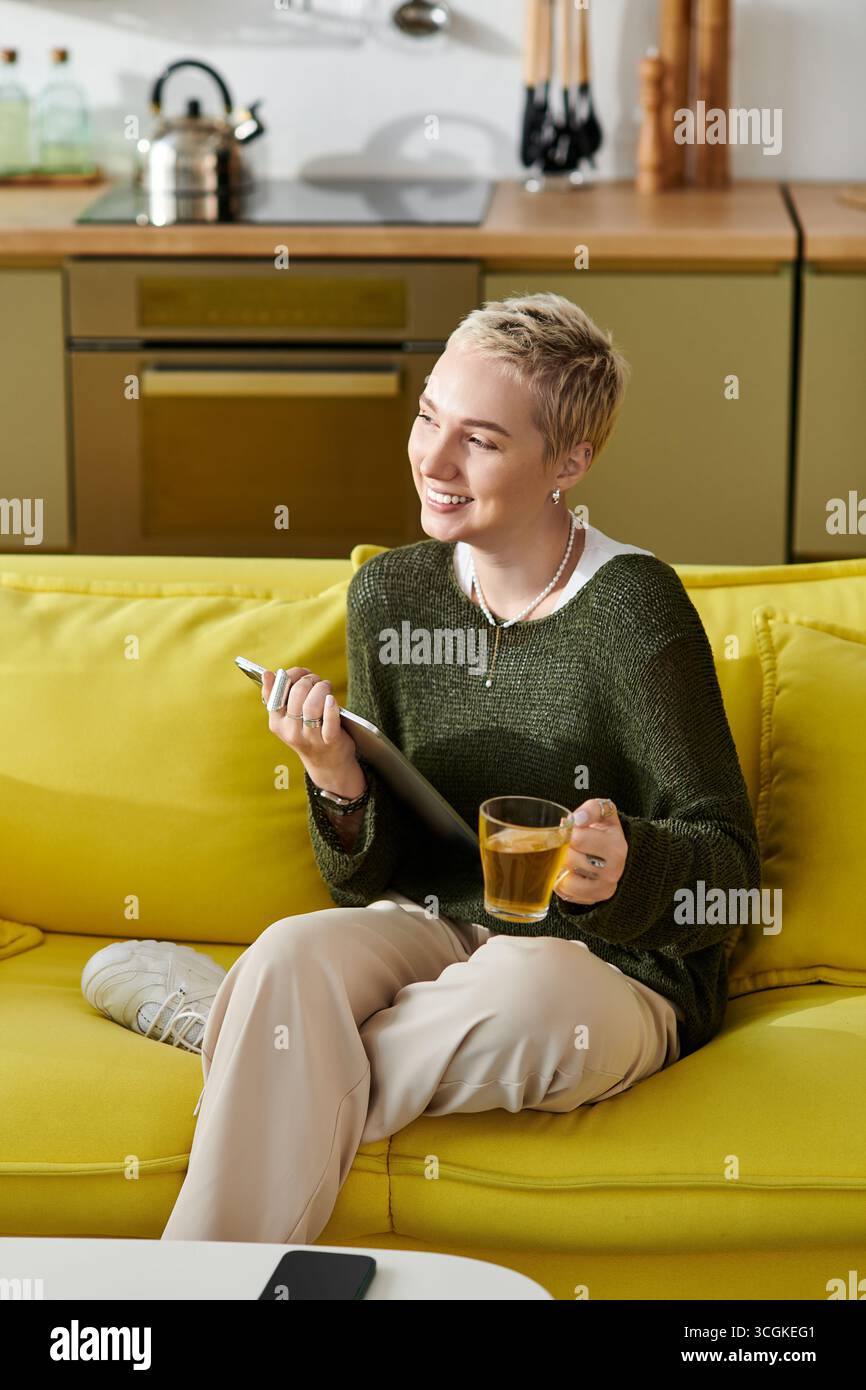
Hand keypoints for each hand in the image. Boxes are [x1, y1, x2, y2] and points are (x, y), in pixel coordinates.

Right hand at [262, 666, 360, 789]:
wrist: (327, 763)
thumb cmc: (307, 732)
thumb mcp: (288, 718)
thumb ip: (278, 696)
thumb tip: (268, 674)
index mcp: (277, 723)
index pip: (277, 692)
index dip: (290, 676)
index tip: (301, 672)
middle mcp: (291, 732)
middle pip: (297, 695)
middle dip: (309, 680)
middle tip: (317, 680)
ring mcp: (310, 738)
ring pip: (312, 706)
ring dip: (321, 689)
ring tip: (326, 687)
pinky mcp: (330, 741)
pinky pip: (330, 721)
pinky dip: (331, 707)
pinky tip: (331, 700)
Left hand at [553, 797, 627, 906]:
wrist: (613, 854)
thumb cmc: (602, 831)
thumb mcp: (603, 813)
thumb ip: (592, 809)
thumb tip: (578, 819)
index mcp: (616, 847)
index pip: (578, 839)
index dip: (567, 832)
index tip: (570, 830)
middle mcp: (613, 870)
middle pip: (570, 859)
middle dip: (563, 849)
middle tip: (567, 844)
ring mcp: (604, 887)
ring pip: (566, 879)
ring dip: (560, 867)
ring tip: (567, 857)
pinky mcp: (593, 899)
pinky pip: (565, 892)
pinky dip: (561, 881)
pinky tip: (568, 872)